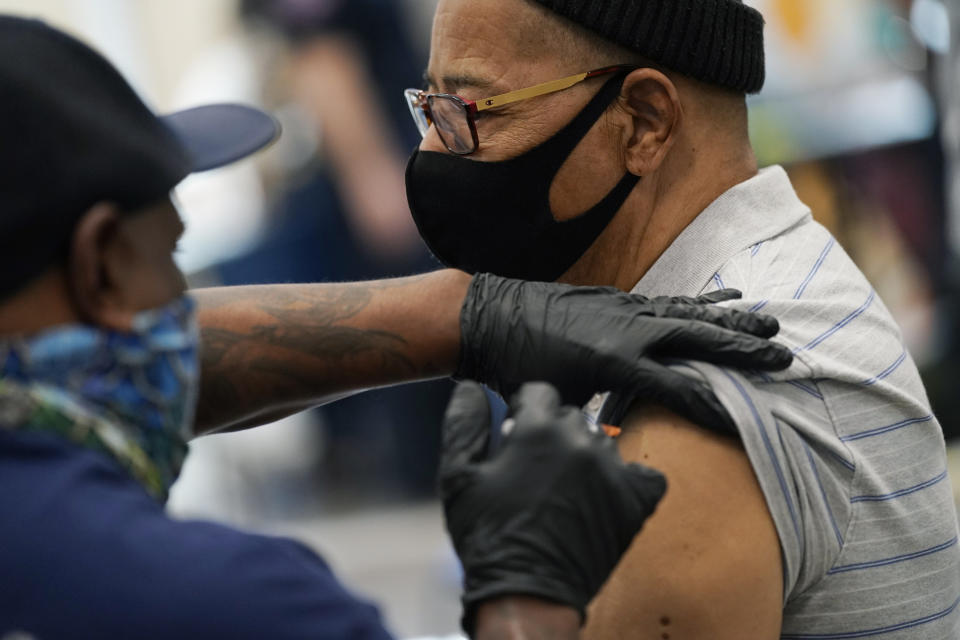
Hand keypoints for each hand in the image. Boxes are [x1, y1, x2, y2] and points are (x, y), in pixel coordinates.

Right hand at [440, 381, 666, 635]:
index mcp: (538, 430)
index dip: (525, 410)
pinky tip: (606, 494)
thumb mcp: (457, 477)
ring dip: (585, 455)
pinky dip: (629, 480)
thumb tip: (473, 388)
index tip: (517, 434)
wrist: (527, 594)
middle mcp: (580, 442)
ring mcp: (613, 471)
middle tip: (537, 467)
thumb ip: (464, 425)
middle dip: (553, 433)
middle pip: (572, 415)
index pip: (541, 392)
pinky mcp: (635, 501)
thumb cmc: (487, 537)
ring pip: (603, 441)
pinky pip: (645, 474)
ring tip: (565, 486)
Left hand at [456, 274, 792, 430]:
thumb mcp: (557, 403)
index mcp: (615, 363)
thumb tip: (612, 447)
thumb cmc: (518, 368)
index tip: (745, 426)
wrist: (491, 316)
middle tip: (784, 359)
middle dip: (742, 353)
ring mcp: (627, 310)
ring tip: (771, 324)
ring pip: (691, 315)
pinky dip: (701, 301)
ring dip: (732, 321)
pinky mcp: (620, 298)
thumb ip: (591, 422)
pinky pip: (671, 301)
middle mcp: (629, 332)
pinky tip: (727, 298)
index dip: (712, 410)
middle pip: (699, 341)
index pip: (678, 390)